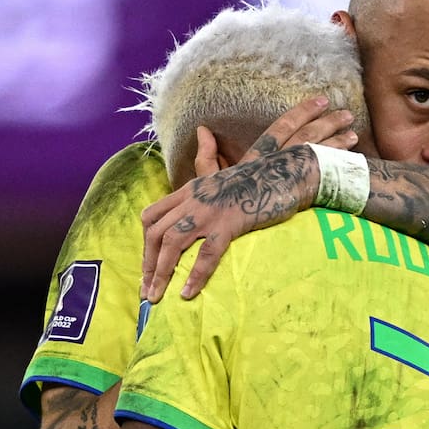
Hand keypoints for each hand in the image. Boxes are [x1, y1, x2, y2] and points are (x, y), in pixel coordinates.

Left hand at [141, 97, 357, 301]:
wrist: (283, 172)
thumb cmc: (257, 177)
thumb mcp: (225, 172)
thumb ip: (208, 160)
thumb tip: (202, 132)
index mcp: (188, 190)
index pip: (151, 216)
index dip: (145, 243)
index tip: (148, 265)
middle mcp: (192, 200)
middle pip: (156, 232)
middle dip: (147, 264)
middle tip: (147, 290)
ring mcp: (209, 212)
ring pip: (173, 242)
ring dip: (161, 272)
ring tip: (157, 296)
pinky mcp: (229, 224)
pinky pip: (207, 253)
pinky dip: (195, 274)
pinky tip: (188, 293)